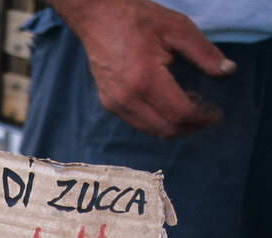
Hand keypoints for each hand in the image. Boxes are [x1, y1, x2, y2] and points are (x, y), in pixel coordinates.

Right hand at [49, 0, 236, 138]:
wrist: (98, 17)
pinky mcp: (110, 105)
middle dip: (192, 126)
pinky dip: (160, 120)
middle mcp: (128, 99)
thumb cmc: (138, 19)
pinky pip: (141, 124)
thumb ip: (204, 53)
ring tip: (191, 104)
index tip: (216, 113)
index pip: (180, 114)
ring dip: (176, 125)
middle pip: (167, 129)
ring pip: (153, 131)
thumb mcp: (177, 28)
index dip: (202, 118)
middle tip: (207, 112)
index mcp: (145, 79)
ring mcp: (116, 105)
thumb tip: (229, 72)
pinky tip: (170, 101)